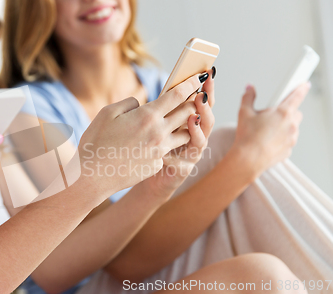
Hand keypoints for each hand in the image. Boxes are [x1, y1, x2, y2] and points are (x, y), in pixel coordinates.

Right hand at [77, 73, 205, 198]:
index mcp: (147, 116)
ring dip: (184, 126)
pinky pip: (166, 151)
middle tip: (194, 98)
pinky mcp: (157, 165)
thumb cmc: (96, 142)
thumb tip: (140, 105)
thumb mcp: (107, 113)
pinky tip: (150, 147)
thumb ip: (128, 104)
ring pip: (184, 134)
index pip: (177, 95)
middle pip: (187, 113)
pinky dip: (163, 146)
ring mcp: (160, 151)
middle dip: (193, 103)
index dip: (191, 83)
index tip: (199, 77)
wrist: (92, 176)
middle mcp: (158, 133)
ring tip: (177, 122)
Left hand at [139, 69, 215, 200]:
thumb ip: (167, 110)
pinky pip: (184, 160)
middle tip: (201, 94)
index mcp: (191, 123)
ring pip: (201, 139)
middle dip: (206, 106)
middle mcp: (196, 137)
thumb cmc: (153, 146)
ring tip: (192, 117)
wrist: (147, 176)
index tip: (208, 73)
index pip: (203, 103)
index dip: (207, 89)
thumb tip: (169, 88)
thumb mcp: (159, 124)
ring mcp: (192, 154)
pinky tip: (167, 148)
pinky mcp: (183, 169)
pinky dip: (175, 154)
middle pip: (207, 119)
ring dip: (197, 127)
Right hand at [230, 83, 309, 176]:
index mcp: (283, 112)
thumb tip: (250, 89)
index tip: (305, 85)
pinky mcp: (289, 150)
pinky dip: (281, 139)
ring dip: (284, 126)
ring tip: (266, 131)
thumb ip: (248, 97)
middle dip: (286, 112)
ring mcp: (292, 139)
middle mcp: (291, 125)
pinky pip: (288, 141)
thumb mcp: (244, 113)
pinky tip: (267, 141)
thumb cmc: (247, 137)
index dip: (302, 89)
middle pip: (295, 113)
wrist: (248, 159)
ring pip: (293, 128)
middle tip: (271, 115)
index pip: (297, 96)